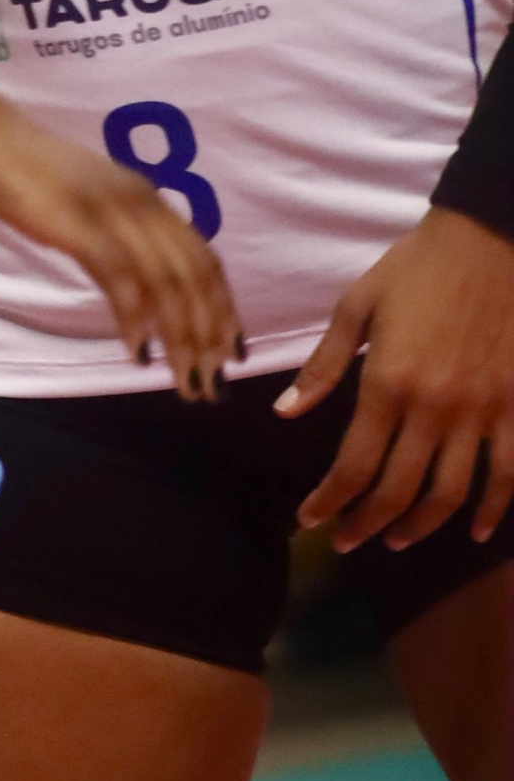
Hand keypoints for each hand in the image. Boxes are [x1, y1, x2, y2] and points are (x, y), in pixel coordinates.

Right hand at [0, 76, 241, 400]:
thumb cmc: (26, 171)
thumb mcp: (88, 203)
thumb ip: (116, 236)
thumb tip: (138, 288)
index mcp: (146, 198)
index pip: (204, 257)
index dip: (224, 307)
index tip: (231, 351)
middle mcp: (140, 202)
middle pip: (194, 275)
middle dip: (210, 333)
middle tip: (213, 382)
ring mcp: (111, 211)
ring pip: (166, 282)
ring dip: (181, 337)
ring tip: (184, 379)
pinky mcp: (79, 223)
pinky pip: (120, 278)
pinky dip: (134, 319)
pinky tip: (137, 351)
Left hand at [281, 207, 513, 553]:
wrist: (489, 239)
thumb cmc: (416, 267)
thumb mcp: (357, 306)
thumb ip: (325, 365)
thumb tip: (287, 413)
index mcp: (387, 382)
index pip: (352, 465)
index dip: (329, 502)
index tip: (311, 520)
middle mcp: (434, 409)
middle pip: (397, 490)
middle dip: (366, 523)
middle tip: (347, 540)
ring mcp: (481, 413)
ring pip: (451, 494)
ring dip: (421, 527)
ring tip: (396, 541)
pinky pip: (508, 475)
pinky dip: (492, 510)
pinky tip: (475, 530)